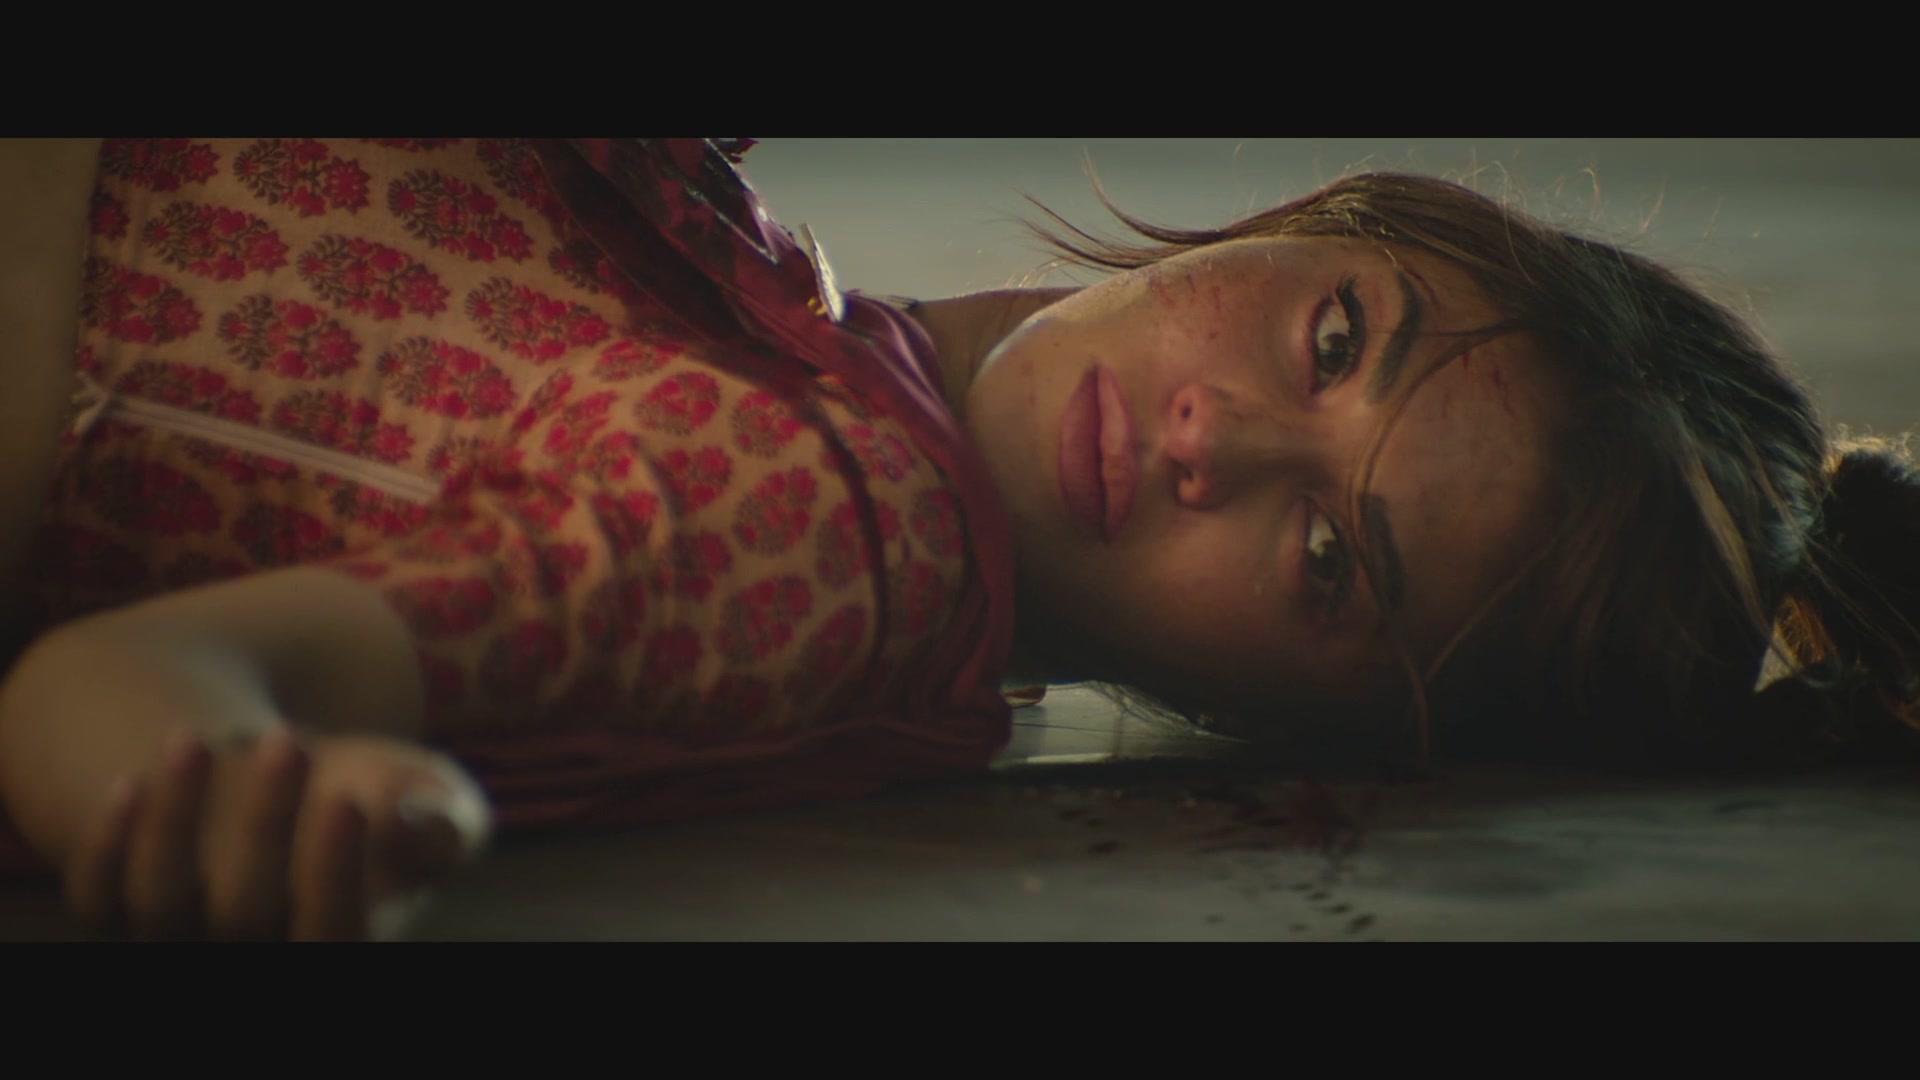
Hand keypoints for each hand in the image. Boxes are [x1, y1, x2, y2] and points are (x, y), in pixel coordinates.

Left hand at [64, 728, 485, 940]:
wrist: (289, 780)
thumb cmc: (378, 797)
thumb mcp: (434, 802)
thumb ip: (447, 822)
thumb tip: (416, 820)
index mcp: (333, 947)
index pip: (329, 940)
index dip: (333, 877)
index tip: (351, 799)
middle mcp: (250, 957)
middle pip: (242, 914)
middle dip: (263, 823)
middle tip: (287, 741)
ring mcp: (175, 939)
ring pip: (158, 903)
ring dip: (172, 822)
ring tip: (196, 738)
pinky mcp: (116, 907)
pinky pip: (94, 894)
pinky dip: (104, 843)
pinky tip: (135, 780)